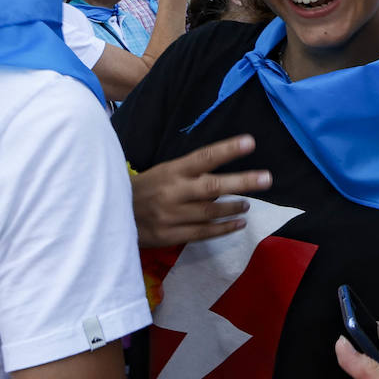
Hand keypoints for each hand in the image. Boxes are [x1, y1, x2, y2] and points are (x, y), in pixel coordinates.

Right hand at [130, 135, 270, 247]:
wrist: (111, 215)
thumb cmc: (146, 188)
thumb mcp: (164, 171)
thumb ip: (191, 171)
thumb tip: (225, 164)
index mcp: (172, 171)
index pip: (204, 157)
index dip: (227, 149)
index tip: (250, 142)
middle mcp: (173, 192)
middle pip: (212, 186)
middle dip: (242, 181)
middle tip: (266, 178)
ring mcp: (171, 215)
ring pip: (210, 211)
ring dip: (233, 207)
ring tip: (247, 204)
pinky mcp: (169, 236)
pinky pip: (202, 233)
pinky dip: (223, 229)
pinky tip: (238, 224)